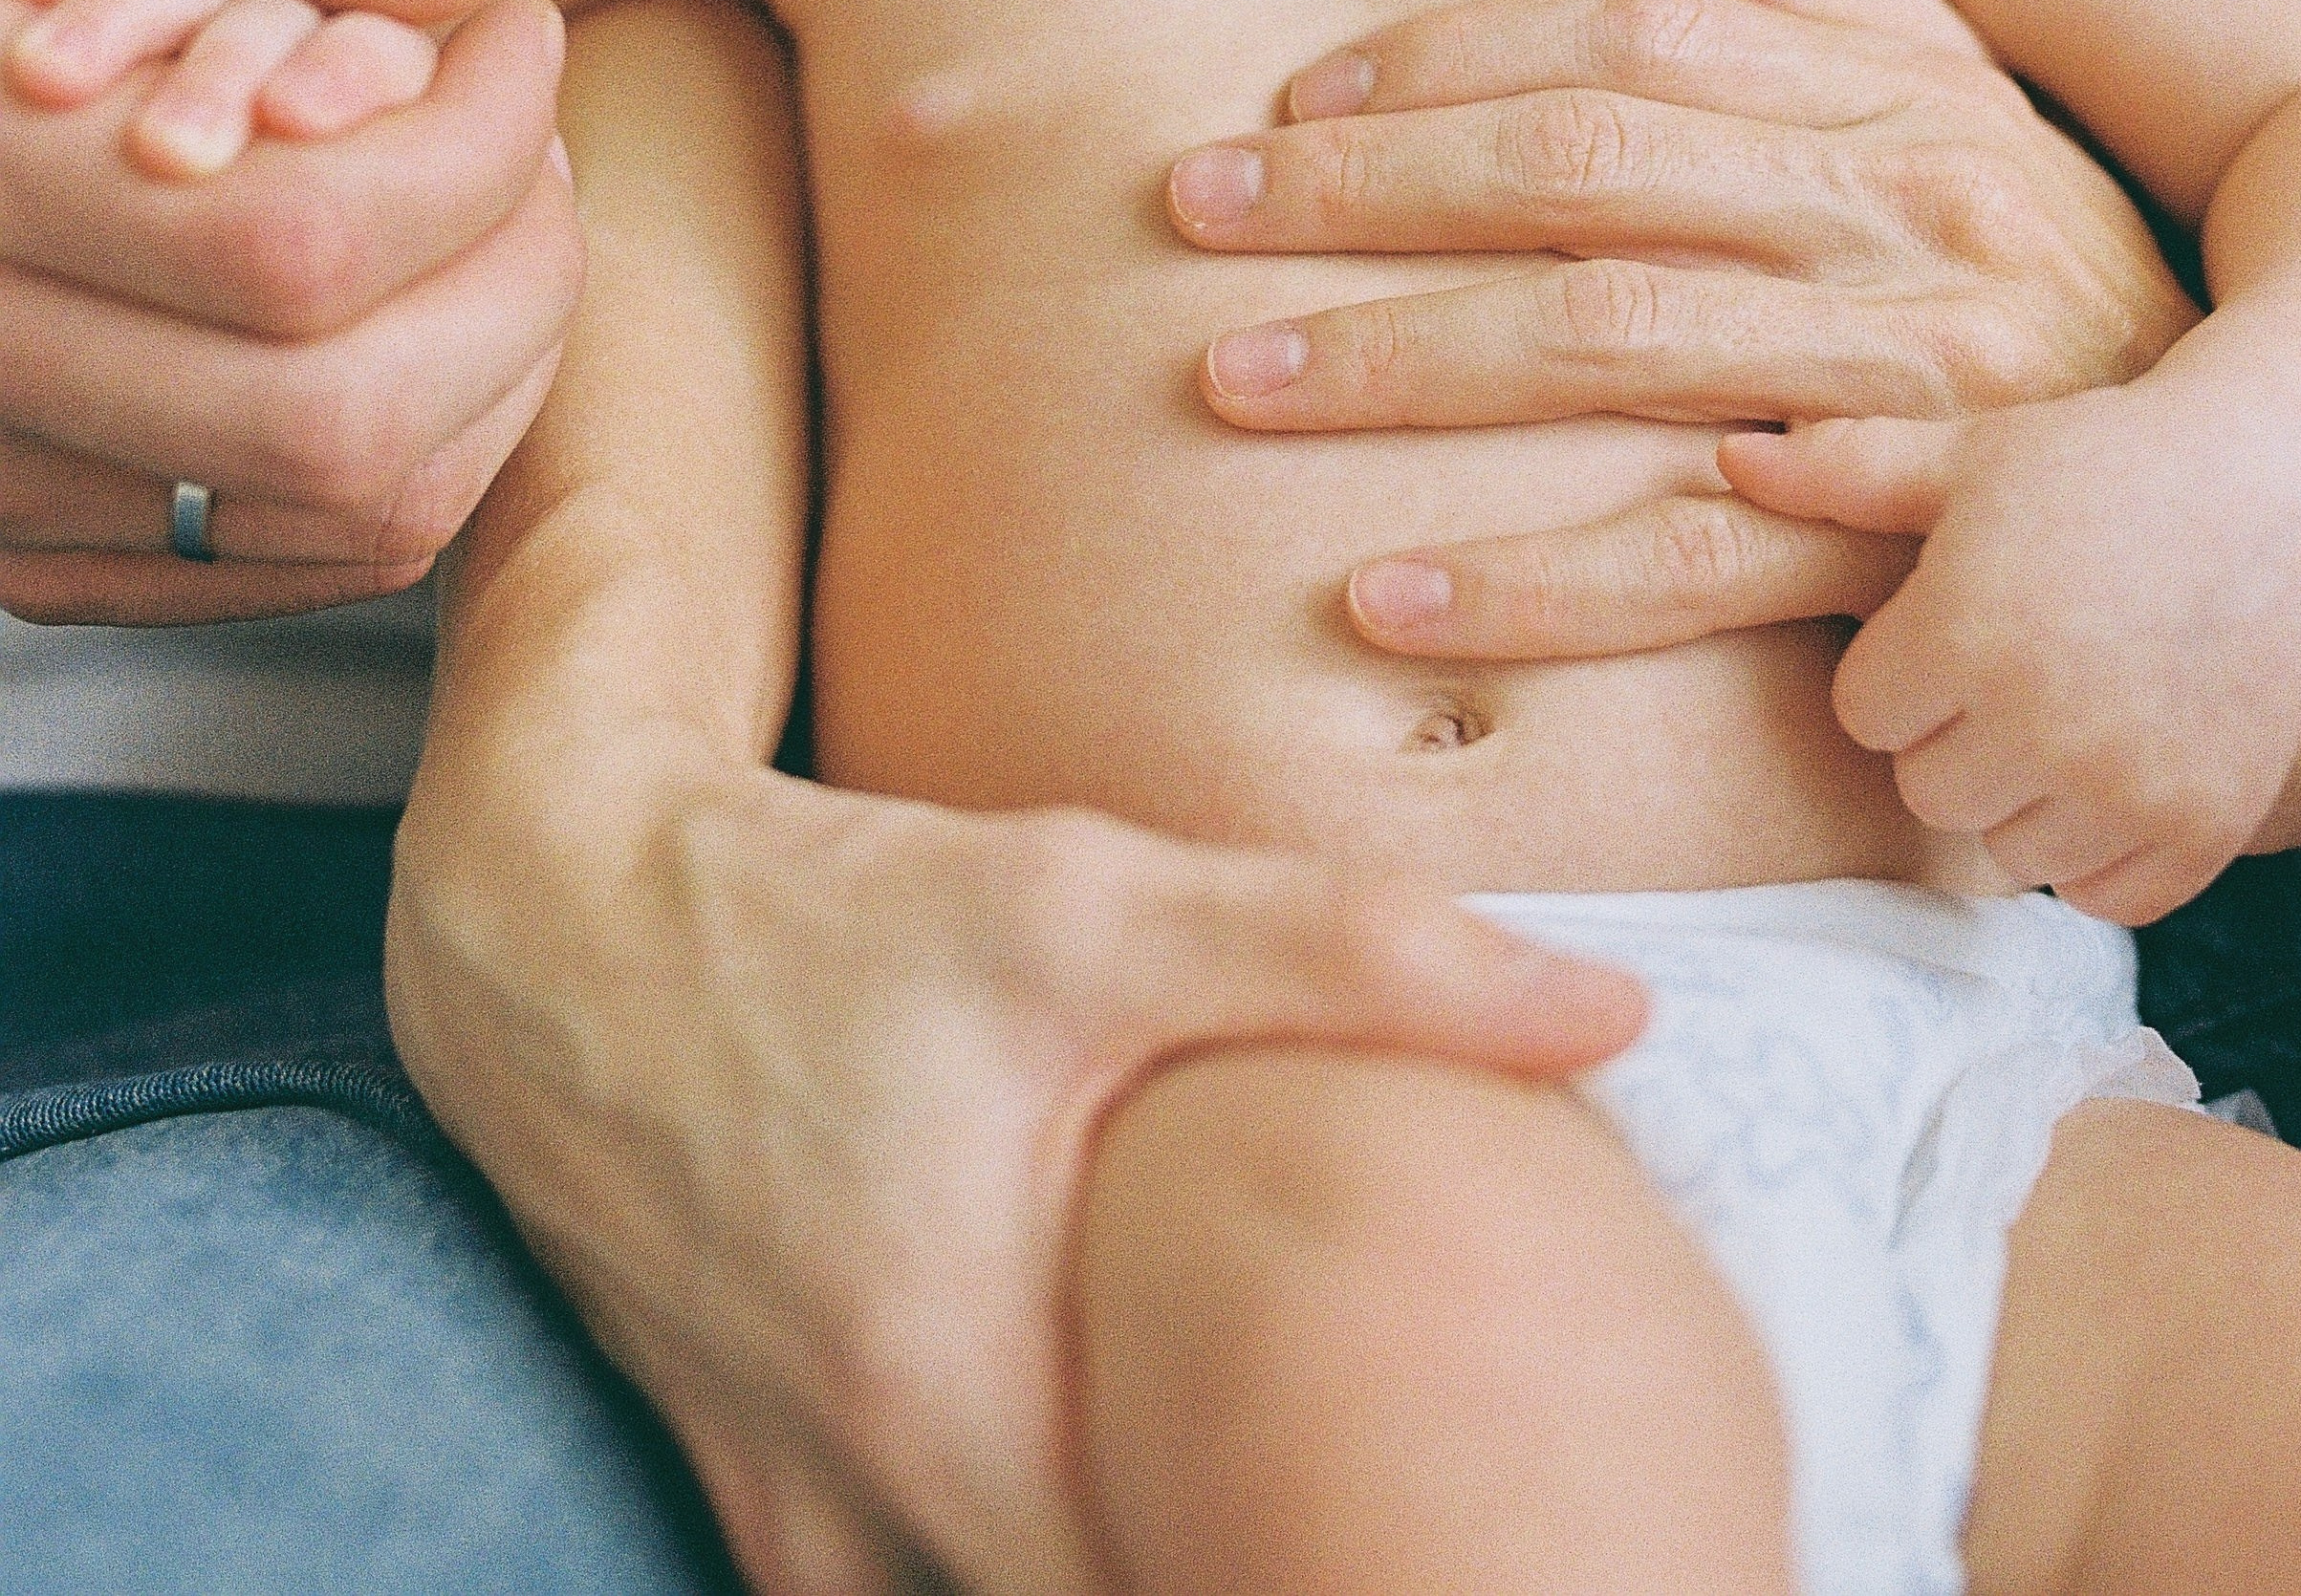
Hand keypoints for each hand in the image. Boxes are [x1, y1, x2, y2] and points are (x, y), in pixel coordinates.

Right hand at [0, 0, 581, 623]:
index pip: (296, 243)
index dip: (473, 134)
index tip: (515, 30)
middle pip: (343, 416)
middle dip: (511, 262)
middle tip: (525, 125)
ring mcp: (5, 499)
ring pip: (360, 509)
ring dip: (501, 350)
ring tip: (491, 193)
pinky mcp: (51, 558)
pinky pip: (320, 552)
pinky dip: (436, 426)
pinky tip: (427, 288)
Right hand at [390, 739, 1645, 1595]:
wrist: (557, 928)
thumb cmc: (833, 913)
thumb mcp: (1090, 901)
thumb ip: (1353, 957)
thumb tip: (1616, 1012)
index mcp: (961, 1407)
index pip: (1213, 1594)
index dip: (1345, 1585)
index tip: (1460, 1549)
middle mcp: (866, 1512)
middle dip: (1262, 1570)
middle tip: (1407, 1521)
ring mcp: (799, 1526)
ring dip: (1145, 1565)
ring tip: (1284, 1500)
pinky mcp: (759, 1494)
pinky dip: (1026, 1559)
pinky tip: (1121, 1469)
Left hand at [1165, 0, 2193, 661]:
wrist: (2251, 493)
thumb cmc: (2036, 313)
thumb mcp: (1943, 161)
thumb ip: (1774, 106)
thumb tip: (1531, 74)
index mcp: (1893, 99)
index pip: (1632, 31)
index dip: (1444, 55)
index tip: (1289, 97)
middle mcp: (1895, 215)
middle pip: (1578, 172)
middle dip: (1361, 190)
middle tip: (1190, 210)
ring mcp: (1902, 382)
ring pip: (1602, 346)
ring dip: (1393, 365)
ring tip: (1229, 386)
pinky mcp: (1906, 549)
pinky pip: (1681, 563)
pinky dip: (1520, 586)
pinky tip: (1378, 601)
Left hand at [1722, 370, 2300, 925]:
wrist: (2276, 492)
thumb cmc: (2103, 465)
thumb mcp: (1966, 454)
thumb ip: (1843, 473)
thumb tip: (1730, 460)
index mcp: (1965, 631)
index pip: (1864, 712)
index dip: (1901, 662)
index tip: (1953, 618)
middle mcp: (2043, 723)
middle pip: (1927, 789)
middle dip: (1953, 729)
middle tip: (2014, 657)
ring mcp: (2127, 788)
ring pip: (2007, 849)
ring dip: (2023, 793)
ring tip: (2068, 703)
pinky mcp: (2199, 831)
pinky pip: (2099, 897)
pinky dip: (2100, 848)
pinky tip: (2115, 763)